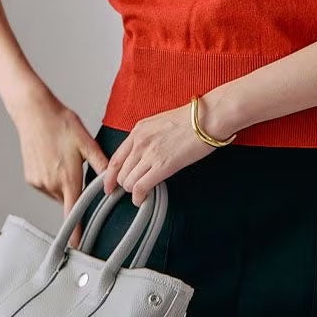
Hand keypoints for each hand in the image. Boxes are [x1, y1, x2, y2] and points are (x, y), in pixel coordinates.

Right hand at [10, 85, 109, 247]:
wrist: (34, 112)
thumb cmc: (61, 123)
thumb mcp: (86, 141)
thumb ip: (101, 163)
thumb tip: (114, 178)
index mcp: (68, 178)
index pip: (73, 212)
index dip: (76, 231)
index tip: (78, 246)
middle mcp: (51, 184)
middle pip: (68, 200)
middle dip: (75, 192)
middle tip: (79, 170)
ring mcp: (39, 182)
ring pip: (57, 193)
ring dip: (64, 184)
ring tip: (65, 159)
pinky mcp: (30, 177)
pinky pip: (46, 186)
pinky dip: (52, 178)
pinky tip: (54, 158)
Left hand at [101, 97, 231, 206]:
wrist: (207, 117)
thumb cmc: (192, 119)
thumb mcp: (160, 122)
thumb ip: (147, 137)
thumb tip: (144, 153)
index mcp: (139, 130)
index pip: (115, 158)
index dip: (109, 176)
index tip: (109, 185)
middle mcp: (140, 141)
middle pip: (120, 173)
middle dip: (125, 184)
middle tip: (135, 188)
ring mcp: (150, 153)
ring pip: (128, 182)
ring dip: (134, 191)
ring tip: (143, 193)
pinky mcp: (162, 165)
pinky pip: (140, 187)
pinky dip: (139, 198)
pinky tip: (144, 199)